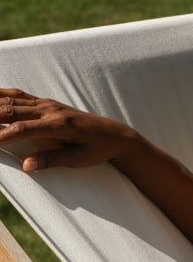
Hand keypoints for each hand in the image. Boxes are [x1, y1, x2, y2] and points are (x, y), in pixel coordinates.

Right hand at [0, 89, 136, 172]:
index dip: (0, 135)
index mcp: (58, 124)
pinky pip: (18, 95)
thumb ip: (51, 160)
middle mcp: (49, 110)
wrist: (113, 134)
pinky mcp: (45, 102)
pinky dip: (0, 94)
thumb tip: (26, 166)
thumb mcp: (77, 159)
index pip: (21, 128)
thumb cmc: (96, 149)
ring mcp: (46, 104)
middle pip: (10, 110)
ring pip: (11, 100)